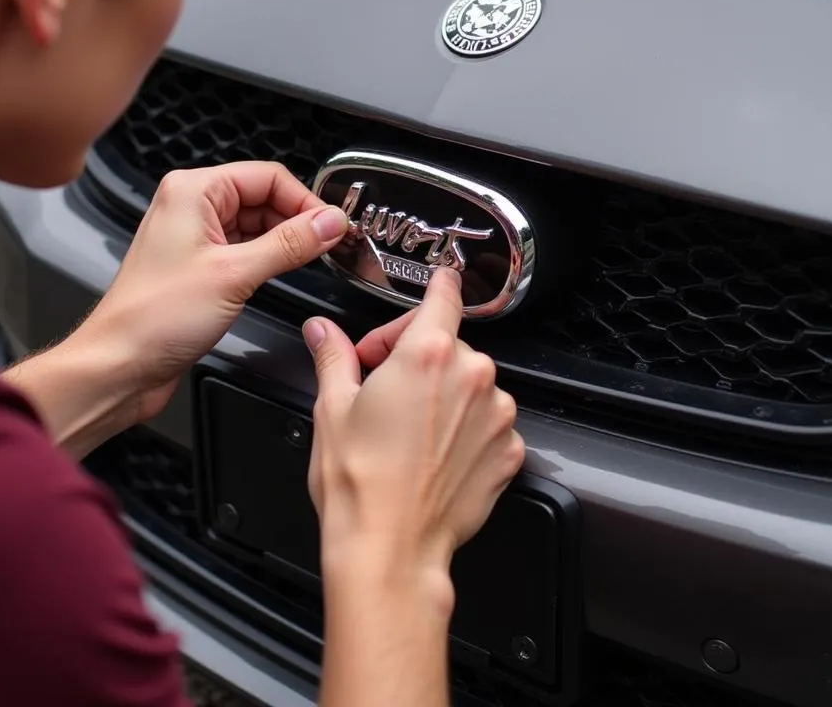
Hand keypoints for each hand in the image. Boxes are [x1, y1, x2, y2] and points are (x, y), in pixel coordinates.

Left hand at [62, 162, 348, 425]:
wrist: (119, 365)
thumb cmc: (153, 318)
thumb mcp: (235, 274)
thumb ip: (289, 244)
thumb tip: (329, 222)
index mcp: (192, 191)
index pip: (267, 176)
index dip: (305, 199)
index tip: (333, 225)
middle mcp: (191, 206)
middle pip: (263, 197)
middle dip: (298, 219)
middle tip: (329, 244)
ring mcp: (194, 236)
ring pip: (256, 224)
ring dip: (284, 240)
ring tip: (312, 259)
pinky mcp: (199, 265)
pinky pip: (244, 248)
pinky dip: (268, 258)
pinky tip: (284, 273)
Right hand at [303, 270, 524, 607]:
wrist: (390, 549)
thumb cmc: (359, 482)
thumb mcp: (333, 407)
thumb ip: (334, 356)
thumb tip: (322, 332)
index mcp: (426, 353)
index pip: (444, 295)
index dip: (435, 287)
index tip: (438, 282)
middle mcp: (471, 376)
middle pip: (450, 343)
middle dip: (417, 355)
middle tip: (381, 383)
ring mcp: (496, 415)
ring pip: (472, 382)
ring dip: (445, 391)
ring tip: (407, 424)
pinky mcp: (509, 450)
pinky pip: (489, 421)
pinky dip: (467, 427)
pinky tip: (433, 449)